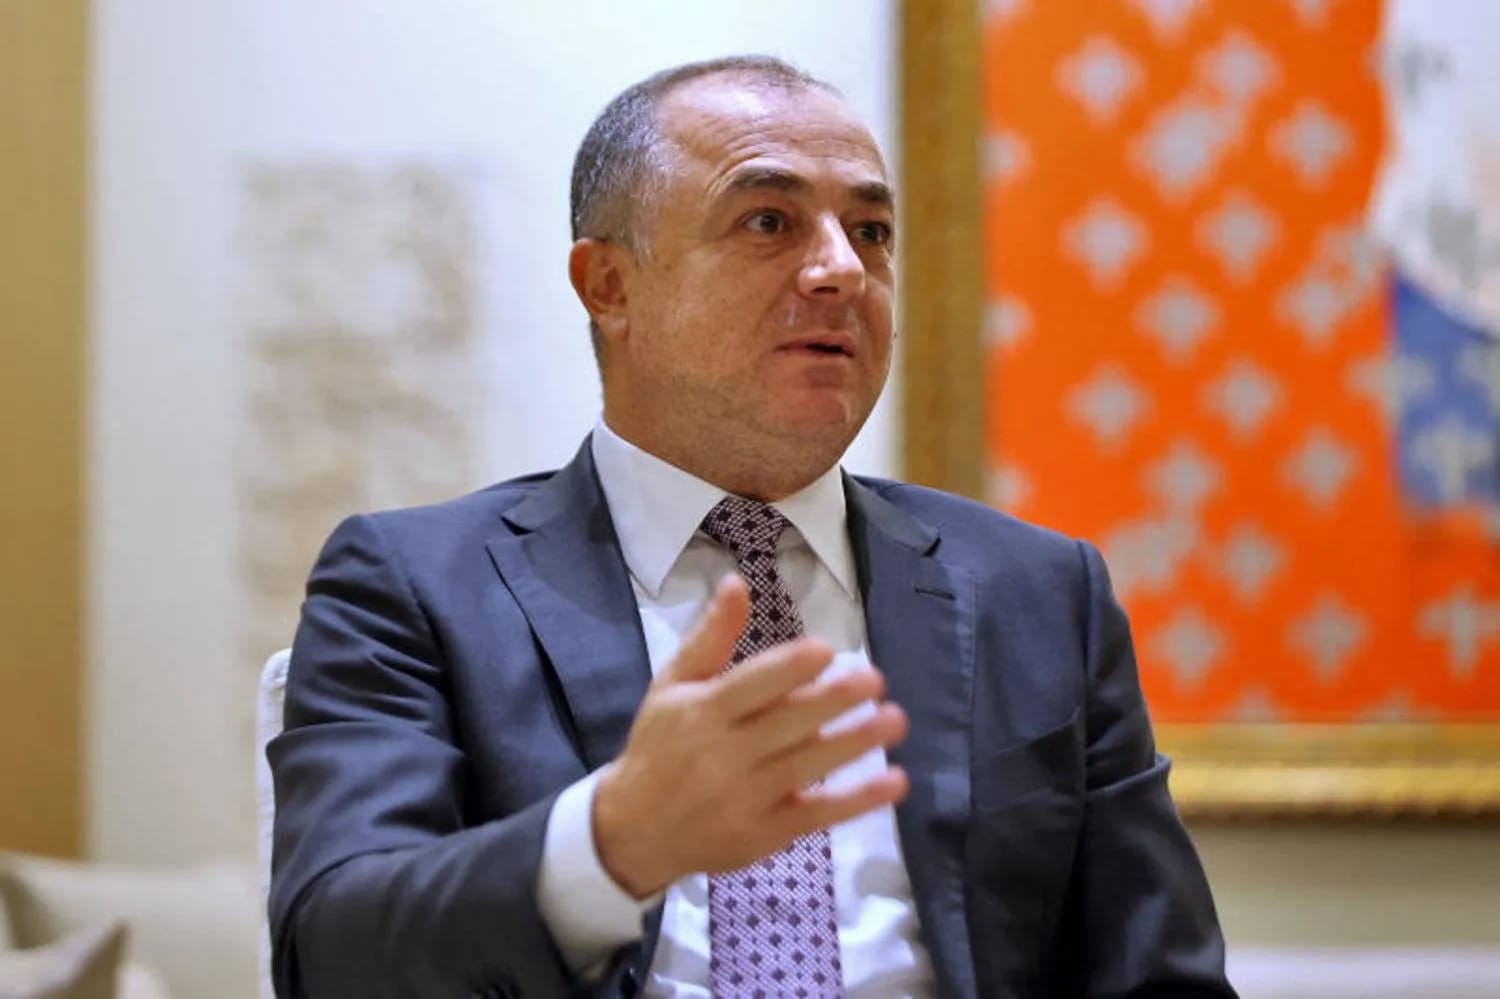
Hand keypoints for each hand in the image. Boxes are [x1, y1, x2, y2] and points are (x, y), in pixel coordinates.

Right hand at [591, 575, 908, 898]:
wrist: (636, 831)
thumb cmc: (660, 746)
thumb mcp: (672, 686)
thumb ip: (709, 638)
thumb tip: (737, 582)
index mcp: (701, 711)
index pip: (750, 686)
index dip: (788, 669)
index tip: (825, 651)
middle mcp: (723, 754)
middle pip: (786, 724)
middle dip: (833, 702)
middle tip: (875, 680)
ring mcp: (746, 798)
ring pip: (807, 766)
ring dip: (854, 743)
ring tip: (895, 721)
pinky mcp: (765, 834)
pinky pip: (817, 814)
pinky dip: (858, 800)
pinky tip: (894, 782)